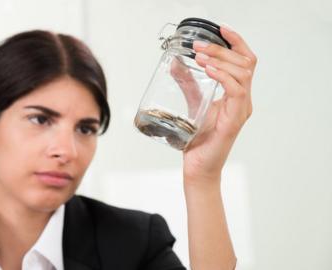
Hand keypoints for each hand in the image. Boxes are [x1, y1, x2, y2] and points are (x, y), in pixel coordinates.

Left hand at [182, 25, 256, 183]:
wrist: (198, 166)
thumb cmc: (198, 139)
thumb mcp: (192, 104)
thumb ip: (188, 84)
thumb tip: (175, 63)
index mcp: (236, 94)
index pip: (244, 61)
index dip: (236, 42)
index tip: (221, 29)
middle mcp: (243, 100)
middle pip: (244, 63)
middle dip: (222, 49)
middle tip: (199, 45)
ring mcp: (241, 110)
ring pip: (243, 73)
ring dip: (221, 60)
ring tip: (201, 56)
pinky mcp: (234, 120)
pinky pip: (237, 91)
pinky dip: (223, 77)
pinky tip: (209, 70)